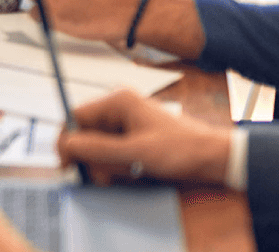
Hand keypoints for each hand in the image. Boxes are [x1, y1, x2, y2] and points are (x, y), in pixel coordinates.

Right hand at [57, 91, 231, 185]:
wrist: (212, 157)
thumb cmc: (179, 150)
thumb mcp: (135, 153)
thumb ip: (97, 149)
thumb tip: (66, 145)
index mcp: (117, 102)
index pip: (74, 117)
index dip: (67, 142)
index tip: (67, 166)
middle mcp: (118, 107)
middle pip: (85, 134)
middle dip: (92, 158)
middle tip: (106, 176)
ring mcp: (126, 121)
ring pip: (97, 145)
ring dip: (106, 165)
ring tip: (127, 174)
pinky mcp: (132, 135)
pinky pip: (111, 150)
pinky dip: (116, 165)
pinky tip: (132, 172)